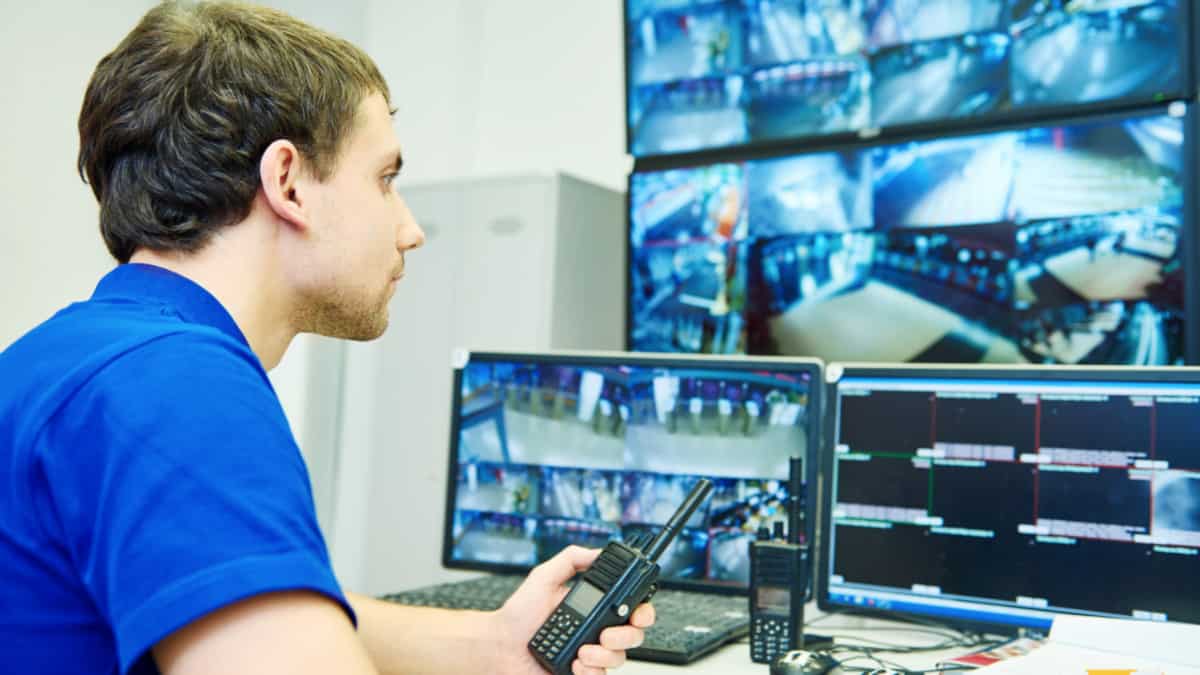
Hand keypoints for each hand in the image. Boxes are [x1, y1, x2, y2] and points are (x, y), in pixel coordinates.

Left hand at [494, 545, 655, 674]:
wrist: (499, 646)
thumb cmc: (517, 616)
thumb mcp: (544, 577)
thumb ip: (571, 559)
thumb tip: (596, 552)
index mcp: (593, 609)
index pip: (630, 609)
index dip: (642, 611)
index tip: (637, 612)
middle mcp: (595, 632)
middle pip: (634, 636)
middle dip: (626, 635)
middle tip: (604, 634)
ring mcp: (590, 654)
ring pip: (620, 659)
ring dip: (603, 655)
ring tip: (582, 651)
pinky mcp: (581, 673)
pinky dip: (591, 671)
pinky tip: (576, 664)